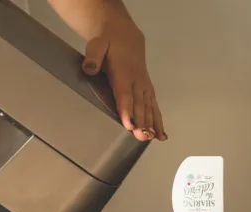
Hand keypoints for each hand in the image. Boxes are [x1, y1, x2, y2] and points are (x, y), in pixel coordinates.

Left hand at [82, 16, 165, 141]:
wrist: (124, 35)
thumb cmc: (108, 42)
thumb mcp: (97, 44)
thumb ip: (94, 56)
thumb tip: (90, 68)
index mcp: (123, 71)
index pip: (125, 93)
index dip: (127, 109)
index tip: (129, 124)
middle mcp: (136, 79)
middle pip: (139, 103)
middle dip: (141, 121)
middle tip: (142, 137)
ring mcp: (143, 84)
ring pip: (148, 106)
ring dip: (151, 123)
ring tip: (152, 138)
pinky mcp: (147, 88)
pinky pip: (154, 105)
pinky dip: (158, 119)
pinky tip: (160, 134)